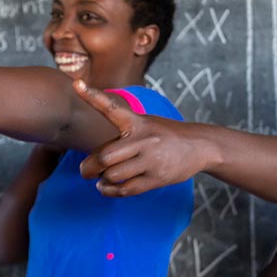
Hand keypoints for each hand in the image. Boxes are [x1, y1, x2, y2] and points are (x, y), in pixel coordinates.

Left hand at [74, 80, 205, 196]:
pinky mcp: (157, 177)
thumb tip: (94, 160)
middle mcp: (143, 139)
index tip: (77, 84)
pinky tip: (107, 188)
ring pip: (113, 175)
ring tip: (101, 180)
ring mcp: (151, 159)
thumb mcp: (146, 124)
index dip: (92, 96)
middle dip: (89, 168)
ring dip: (102, 180)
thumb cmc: (164, 135)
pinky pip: (126, 189)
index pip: (111, 108)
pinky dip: (111, 191)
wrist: (200, 145)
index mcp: (137, 122)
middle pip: (104, 157)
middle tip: (85, 171)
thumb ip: (122, 136)